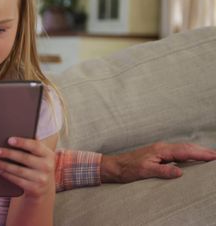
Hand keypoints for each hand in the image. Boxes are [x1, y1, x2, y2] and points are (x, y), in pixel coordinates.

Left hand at [0, 137, 55, 198]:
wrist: (44, 188)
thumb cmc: (37, 166)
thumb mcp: (40, 156)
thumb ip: (33, 145)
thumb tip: (20, 129)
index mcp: (48, 154)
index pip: (35, 146)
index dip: (22, 142)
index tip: (9, 140)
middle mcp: (47, 166)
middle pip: (24, 158)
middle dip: (8, 154)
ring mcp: (42, 179)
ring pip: (19, 170)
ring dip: (4, 165)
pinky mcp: (35, 189)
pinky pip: (18, 180)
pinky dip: (7, 175)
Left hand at [101, 142, 215, 182]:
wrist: (114, 166)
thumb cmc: (128, 169)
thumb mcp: (145, 171)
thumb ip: (163, 171)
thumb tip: (180, 172)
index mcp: (161, 150)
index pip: (185, 151)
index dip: (200, 154)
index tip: (214, 156)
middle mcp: (161, 148)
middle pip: (186, 147)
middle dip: (202, 151)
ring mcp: (159, 150)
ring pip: (182, 149)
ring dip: (196, 151)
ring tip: (209, 155)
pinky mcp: (157, 154)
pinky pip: (177, 152)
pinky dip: (187, 153)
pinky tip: (190, 157)